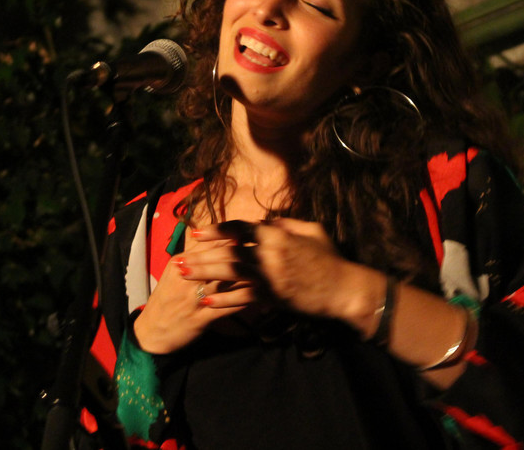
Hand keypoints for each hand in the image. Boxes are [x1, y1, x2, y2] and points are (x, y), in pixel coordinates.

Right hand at [133, 236, 254, 353]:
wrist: (151, 332)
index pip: (209, 244)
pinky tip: (260, 298)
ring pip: (225, 282)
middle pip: (220, 259)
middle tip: (265, 248)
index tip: (252, 232)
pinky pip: (226, 307)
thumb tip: (217, 239)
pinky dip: (243, 301)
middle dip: (244, 252)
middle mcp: (187, 278)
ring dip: (248, 276)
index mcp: (180, 263)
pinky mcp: (200, 319)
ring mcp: (193, 298)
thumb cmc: (167, 300)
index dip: (232, 237)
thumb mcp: (175, 274)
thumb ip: (194, 257)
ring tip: (267, 270)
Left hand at [191, 218, 356, 319]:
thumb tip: (264, 222)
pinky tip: (206, 301)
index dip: (217, 230)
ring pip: (230, 274)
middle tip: (179, 259)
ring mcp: (270, 277)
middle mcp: (270, 254)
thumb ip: (285, 224)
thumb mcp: (311, 231)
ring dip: (204, 275)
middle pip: (228, 252)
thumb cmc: (330, 258)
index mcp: (278, 235)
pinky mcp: (273, 297)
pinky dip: (224, 300)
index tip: (197, 233)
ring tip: (184, 276)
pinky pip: (243, 298)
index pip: (240, 229)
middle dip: (201, 255)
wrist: (344, 289)